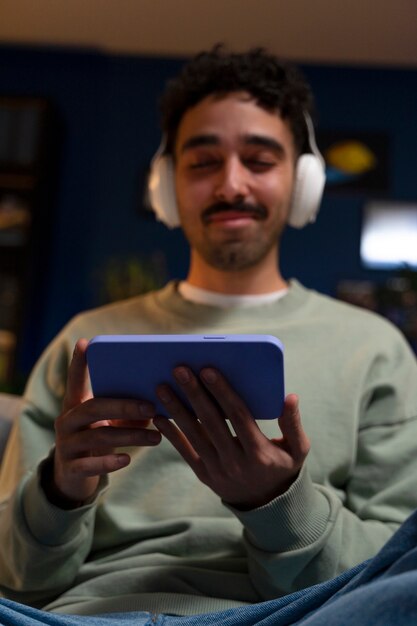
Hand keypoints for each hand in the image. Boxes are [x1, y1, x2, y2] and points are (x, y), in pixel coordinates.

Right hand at [49, 338, 160, 505]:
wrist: (74, 476)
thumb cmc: (99, 439)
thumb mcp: (110, 423)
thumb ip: (129, 411)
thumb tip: (162, 400)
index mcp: (76, 404)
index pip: (75, 379)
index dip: (79, 362)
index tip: (85, 342)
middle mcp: (67, 420)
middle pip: (94, 407)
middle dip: (124, 406)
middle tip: (151, 407)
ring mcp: (66, 444)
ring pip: (98, 436)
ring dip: (130, 435)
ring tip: (156, 437)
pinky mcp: (70, 468)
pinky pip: (90, 464)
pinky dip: (110, 462)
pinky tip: (127, 459)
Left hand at [153, 366, 309, 509]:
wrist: (267, 505)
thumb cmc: (282, 467)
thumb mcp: (297, 449)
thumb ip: (293, 424)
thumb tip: (290, 397)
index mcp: (258, 451)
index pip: (237, 415)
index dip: (222, 392)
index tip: (208, 370)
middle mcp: (235, 461)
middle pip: (211, 421)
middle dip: (194, 393)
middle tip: (179, 370)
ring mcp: (217, 469)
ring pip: (193, 434)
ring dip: (176, 409)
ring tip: (162, 387)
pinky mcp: (204, 474)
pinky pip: (184, 452)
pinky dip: (171, 434)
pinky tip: (158, 416)